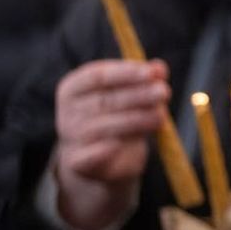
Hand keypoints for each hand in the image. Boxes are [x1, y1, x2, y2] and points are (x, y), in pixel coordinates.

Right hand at [54, 59, 169, 229]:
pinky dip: (106, 149)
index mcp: (73, 88)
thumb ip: (144, 79)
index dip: (125, 73)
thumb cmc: (115, 116)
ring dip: (136, 120)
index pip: (97, 76)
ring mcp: (71, 138)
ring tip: (161, 116)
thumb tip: (160, 67)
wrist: (100, 159)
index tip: (151, 72)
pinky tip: (119, 144)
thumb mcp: (129, 95)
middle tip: (163, 92)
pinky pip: (93, 155)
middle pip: (104, 100)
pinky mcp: (78, 162)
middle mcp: (67, 112)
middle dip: (138, 95)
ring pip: (106, 127)